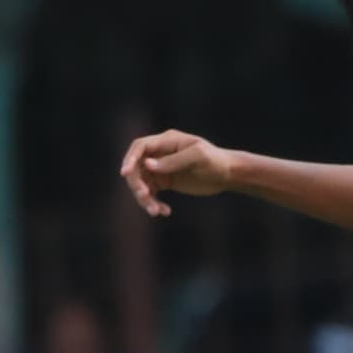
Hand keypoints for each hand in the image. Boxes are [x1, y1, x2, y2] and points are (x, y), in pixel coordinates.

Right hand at [120, 130, 235, 215]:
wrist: (227, 174)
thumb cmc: (215, 161)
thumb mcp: (198, 157)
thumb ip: (173, 161)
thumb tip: (147, 165)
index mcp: (167, 141)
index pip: (140, 147)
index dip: (130, 159)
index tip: (124, 174)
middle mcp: (159, 154)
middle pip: (136, 168)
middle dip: (137, 184)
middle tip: (145, 196)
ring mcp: (160, 168)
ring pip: (140, 183)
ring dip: (144, 199)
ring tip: (156, 211)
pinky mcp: (163, 181)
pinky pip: (150, 193)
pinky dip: (153, 203)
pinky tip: (164, 211)